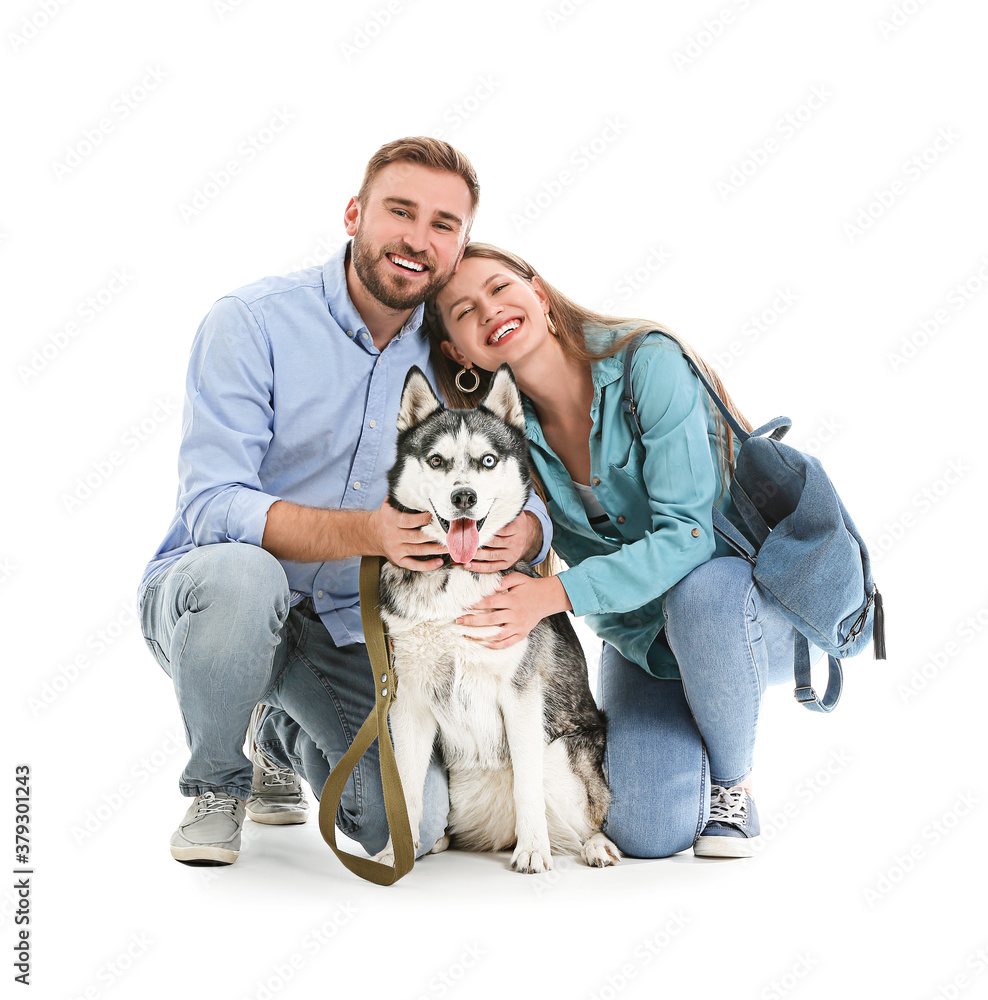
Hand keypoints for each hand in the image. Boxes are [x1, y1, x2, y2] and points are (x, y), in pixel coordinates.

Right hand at [367, 499, 446, 570]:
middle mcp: (394, 536)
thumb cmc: (386, 517)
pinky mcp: (398, 560)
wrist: (371, 534)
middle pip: (417, 537)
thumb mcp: (389, 504)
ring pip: (419, 551)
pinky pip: (413, 565)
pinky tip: (439, 562)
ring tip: (450, 546)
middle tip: (449, 533)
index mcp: (392, 520)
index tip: (437, 515)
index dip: (424, 519)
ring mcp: (396, 549)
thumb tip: (414, 482)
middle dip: (434, 535)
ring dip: (436, 549)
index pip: (410, 521)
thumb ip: (401, 496)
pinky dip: (427, 565)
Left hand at [456, 573, 571, 648]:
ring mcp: (519, 626)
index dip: (476, 605)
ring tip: (467, 635)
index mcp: (513, 599)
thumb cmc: (530, 587)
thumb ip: (505, 580)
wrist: (548, 598)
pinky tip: (484, 644)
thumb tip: (493, 587)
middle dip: (473, 621)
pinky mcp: (522, 633)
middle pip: (491, 619)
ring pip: (497, 634)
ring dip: (481, 636)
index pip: (491, 602)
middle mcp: (515, 614)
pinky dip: (495, 645)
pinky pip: (508, 642)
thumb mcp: (519, 578)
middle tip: (459, 621)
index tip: (464, 606)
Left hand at [464, 512, 541, 573]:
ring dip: (475, 556)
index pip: (500, 528)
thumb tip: (486, 504)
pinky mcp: (507, 563)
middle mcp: (516, 542)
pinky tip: (468, 565)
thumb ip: (501, 509)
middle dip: (477, 542)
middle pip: (493, 542)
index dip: (486, 528)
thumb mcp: (512, 512)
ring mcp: (512, 554)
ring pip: (491, 556)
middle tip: (462, 540)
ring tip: (462, 553)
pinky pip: (492, 567)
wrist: (527, 534)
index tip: (473, 527)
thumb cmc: (514, 521)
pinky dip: (479, 567)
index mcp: (517, 527)